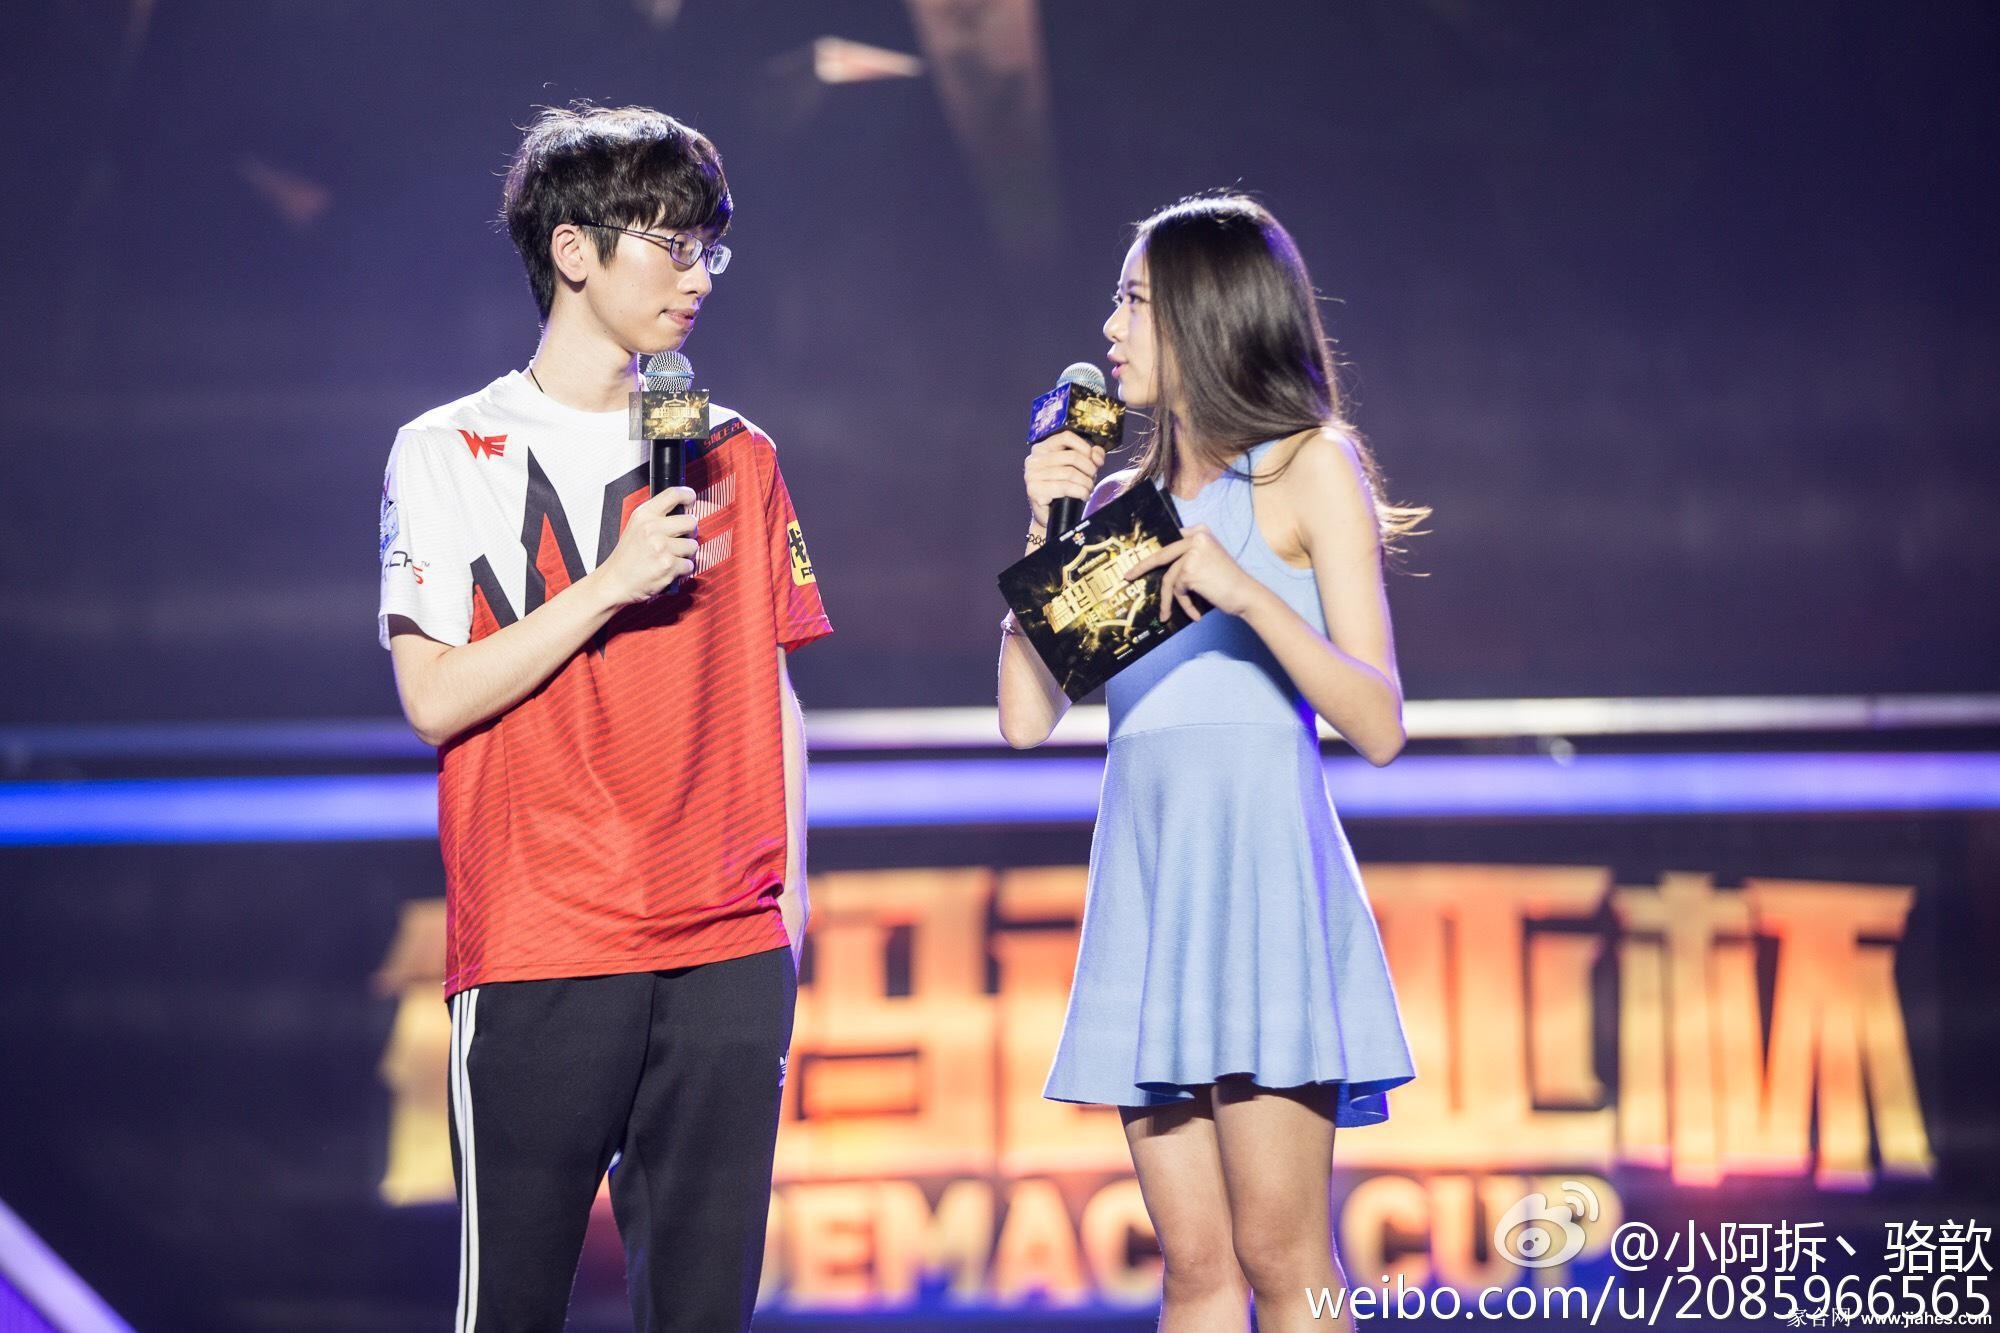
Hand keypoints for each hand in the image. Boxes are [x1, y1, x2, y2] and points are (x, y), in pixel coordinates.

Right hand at [594, 485, 698, 604]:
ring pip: (693, 545)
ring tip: (671, 557)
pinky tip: (669, 569)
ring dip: (686, 554)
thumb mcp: (636, 527)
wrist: (614, 581)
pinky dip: (683, 570)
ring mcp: (661, 547)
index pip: (673, 494)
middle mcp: (653, 528)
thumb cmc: (627, 557)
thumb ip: (657, 517)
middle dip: (691, 532)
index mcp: (644, 515)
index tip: (691, 501)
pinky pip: (690, 565)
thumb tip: (684, 510)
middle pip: (691, 521)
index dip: (688, 495)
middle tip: (681, 539)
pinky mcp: (668, 566)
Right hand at [1023, 431, 1105, 529]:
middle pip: (1072, 456)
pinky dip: (1080, 492)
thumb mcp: (1078, 468)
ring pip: (1070, 473)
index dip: (1085, 447)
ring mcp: (1032, 475)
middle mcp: (1034, 460)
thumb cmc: (1063, 489)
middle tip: (1092, 478)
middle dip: (1089, 469)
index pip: (1066, 436)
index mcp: (1042, 448)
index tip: (1094, 460)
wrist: (1050, 516)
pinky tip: (1083, 496)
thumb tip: (1097, 454)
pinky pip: (1065, 487)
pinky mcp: (1035, 491)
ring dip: (1086, 483)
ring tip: (1088, 489)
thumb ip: (1089, 456)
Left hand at [1123, 523, 1263, 620]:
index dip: (1154, 552)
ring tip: (1168, 614)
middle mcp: (1196, 538)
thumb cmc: (1228, 582)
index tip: (1139, 560)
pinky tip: (1195, 614)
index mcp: (1200, 531)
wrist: (1246, 595)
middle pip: (1162, 555)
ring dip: (1169, 599)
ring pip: (1169, 579)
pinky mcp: (1189, 571)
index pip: (1171, 542)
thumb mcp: (1208, 560)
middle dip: (1142, 567)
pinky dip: (1184, 604)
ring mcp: (1191, 553)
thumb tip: (1162, 564)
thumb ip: (1188, 557)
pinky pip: (1177, 591)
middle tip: (1127, 576)